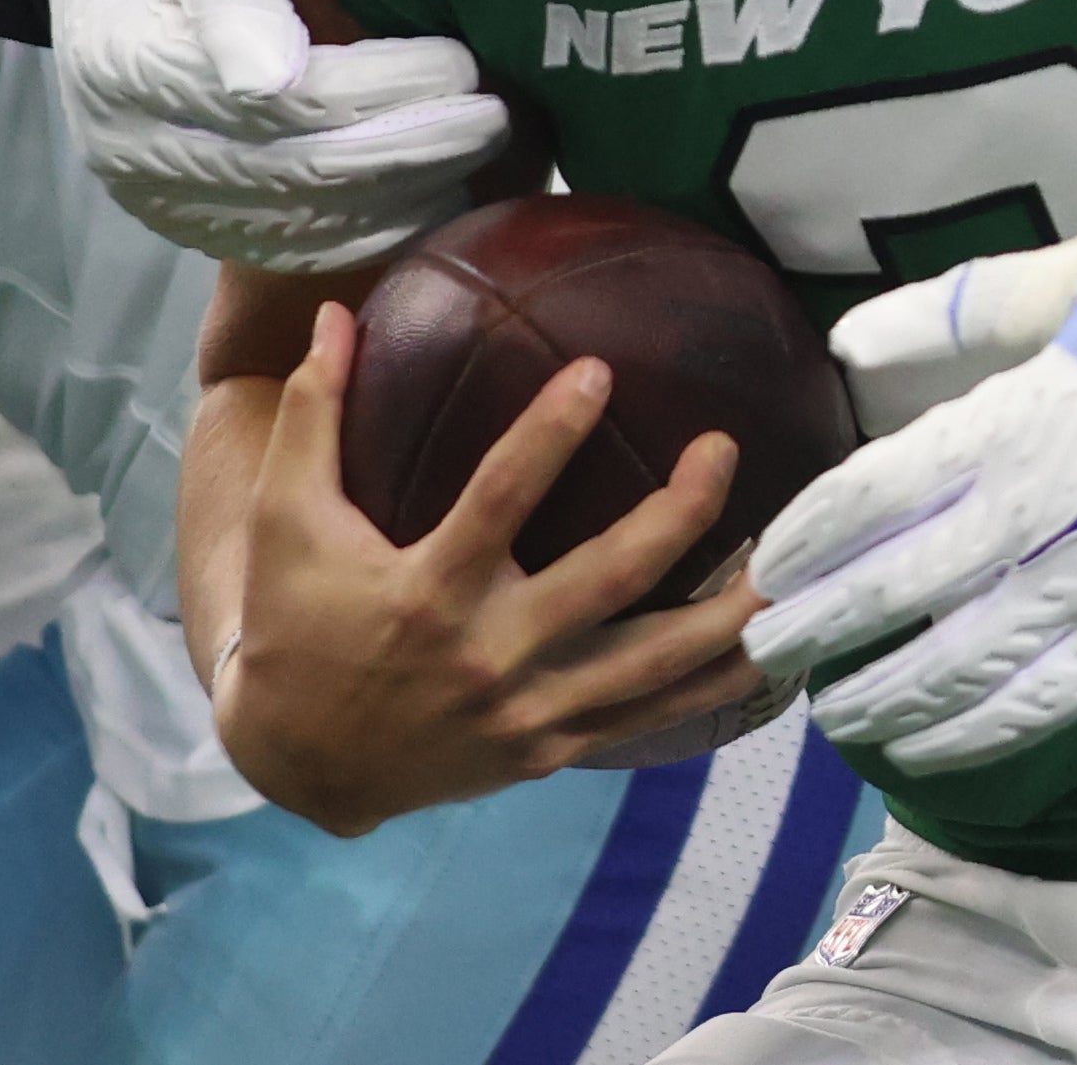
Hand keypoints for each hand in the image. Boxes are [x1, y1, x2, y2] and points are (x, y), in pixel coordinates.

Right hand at [51, 0, 506, 271]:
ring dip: (401, 202)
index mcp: (130, 67)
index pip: (283, 100)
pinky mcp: (190, 226)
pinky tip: (429, 203)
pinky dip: (367, 233)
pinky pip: (288, 248)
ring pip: (301, 227)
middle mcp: (136, 153)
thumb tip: (270, 78)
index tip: (462, 67)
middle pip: (298, 174)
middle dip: (409, 152)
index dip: (381, 90)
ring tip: (483, 163)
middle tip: (497, 122)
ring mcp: (161, 203)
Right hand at [209, 300, 766, 834]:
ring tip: (789, 558)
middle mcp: (489, 655)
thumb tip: (333, 314)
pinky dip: (711, 686)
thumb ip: (313, 415)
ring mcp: (528, 711)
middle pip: (607, 580)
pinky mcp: (551, 750)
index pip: (501, 498)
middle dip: (678, 514)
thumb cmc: (297, 625)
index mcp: (428, 591)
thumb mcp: (287, 521)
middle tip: (723, 448)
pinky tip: (769, 647)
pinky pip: (648, 719)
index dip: (551, 432)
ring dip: (726, 613)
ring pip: (651, 664)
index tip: (600, 369)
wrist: (300, 763)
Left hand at [743, 180, 1076, 767]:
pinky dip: (1005, 722)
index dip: (824, 531)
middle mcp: (1073, 510)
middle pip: (924, 586)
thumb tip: (860, 338)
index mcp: (1045, 409)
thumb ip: (981, 308)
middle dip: (838, 628)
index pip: (898, 487)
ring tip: (839, 713)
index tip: (768, 557)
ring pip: (992, 658)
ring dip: (906, 692)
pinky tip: (954, 742)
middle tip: (763, 654)